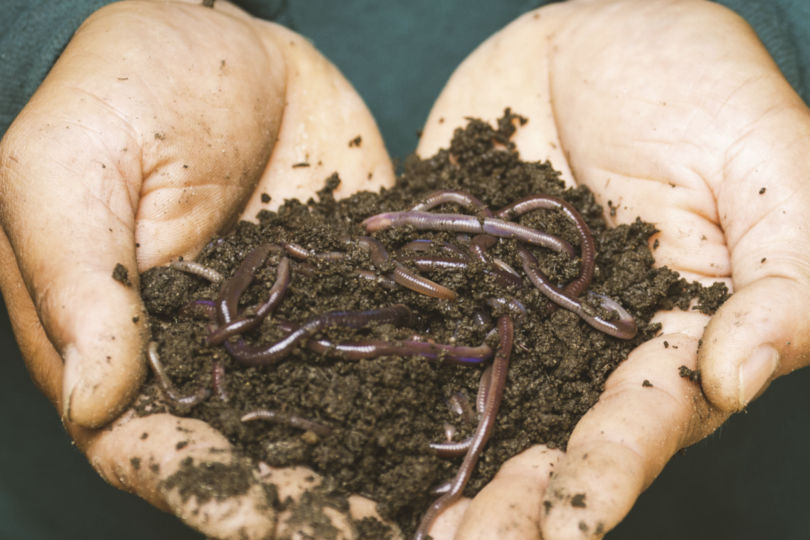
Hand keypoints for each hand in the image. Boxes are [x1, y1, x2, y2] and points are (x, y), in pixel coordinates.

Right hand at [0, 1, 394, 537]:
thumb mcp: (70, 165)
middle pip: (241, 451)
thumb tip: (95, 400)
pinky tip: (448, 434)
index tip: (255, 521)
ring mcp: (281, 328)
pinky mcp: (342, 294)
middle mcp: (205, 352)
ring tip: (410, 519)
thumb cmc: (127, 87)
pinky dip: (406, 396)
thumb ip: (79, 278)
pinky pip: (373, 353)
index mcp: (121, 338)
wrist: (229, 39)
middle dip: (291, 502)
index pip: (147, 441)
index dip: (197, 488)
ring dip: (356, 471)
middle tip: (354, 537)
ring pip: (314, 418)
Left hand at [415, 0, 809, 537]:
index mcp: (672, 334)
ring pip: (478, 414)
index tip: (562, 529)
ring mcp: (513, 321)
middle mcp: (587, 349)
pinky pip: (418, 341)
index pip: (642, 421)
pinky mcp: (452, 285)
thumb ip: (781, 271)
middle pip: (551, 441)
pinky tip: (343, 436)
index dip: (605, 475)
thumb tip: (737, 374)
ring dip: (442, 476)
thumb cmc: (697, 83)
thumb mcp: (765, 162)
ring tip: (405, 532)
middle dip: (512, 505)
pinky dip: (383, 390)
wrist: (592, 31)